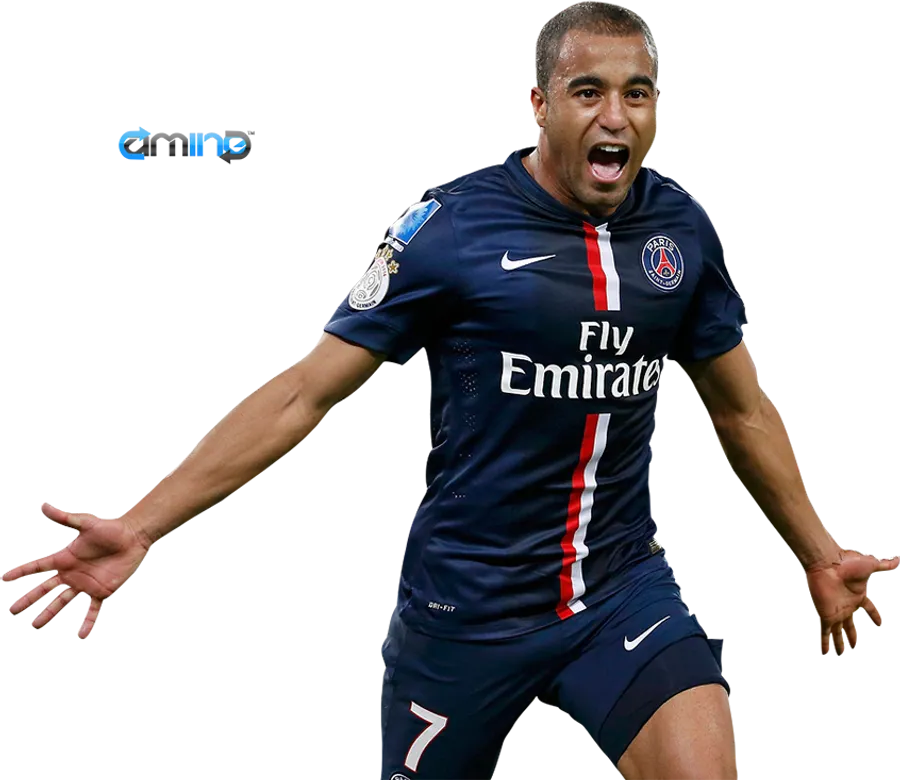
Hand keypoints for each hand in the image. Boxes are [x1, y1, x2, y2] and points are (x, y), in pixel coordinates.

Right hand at [2, 503, 153, 638]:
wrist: (133, 537)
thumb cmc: (110, 529)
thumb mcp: (86, 523)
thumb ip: (65, 518)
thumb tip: (44, 506)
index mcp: (64, 558)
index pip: (37, 567)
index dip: (21, 573)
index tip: (3, 579)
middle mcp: (70, 574)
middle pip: (44, 589)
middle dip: (27, 599)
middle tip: (12, 610)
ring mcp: (84, 584)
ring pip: (62, 602)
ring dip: (49, 613)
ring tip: (36, 624)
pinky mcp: (101, 592)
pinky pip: (92, 610)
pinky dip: (88, 623)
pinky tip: (83, 636)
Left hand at [804, 547, 898, 656]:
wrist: (827, 564)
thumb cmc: (847, 563)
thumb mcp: (871, 565)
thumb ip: (884, 565)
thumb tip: (898, 559)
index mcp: (859, 596)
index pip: (871, 609)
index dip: (876, 617)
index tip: (880, 625)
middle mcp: (847, 605)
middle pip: (851, 625)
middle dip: (852, 635)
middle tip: (854, 645)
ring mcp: (836, 612)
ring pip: (838, 632)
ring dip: (840, 643)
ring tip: (842, 653)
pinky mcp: (826, 615)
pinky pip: (825, 633)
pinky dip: (825, 644)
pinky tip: (826, 654)